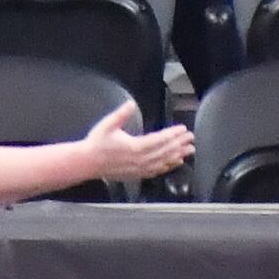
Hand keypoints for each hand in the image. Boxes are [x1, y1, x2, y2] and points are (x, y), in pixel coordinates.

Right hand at [76, 97, 196, 183]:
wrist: (87, 163)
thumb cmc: (97, 143)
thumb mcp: (107, 124)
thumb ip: (120, 114)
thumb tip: (130, 104)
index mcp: (135, 147)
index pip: (159, 140)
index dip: (173, 134)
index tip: (183, 129)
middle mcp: (139, 160)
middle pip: (164, 151)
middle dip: (179, 144)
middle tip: (191, 138)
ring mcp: (139, 168)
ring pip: (163, 162)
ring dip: (177, 155)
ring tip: (189, 151)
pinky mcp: (136, 174)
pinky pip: (156, 171)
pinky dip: (167, 166)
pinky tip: (175, 163)